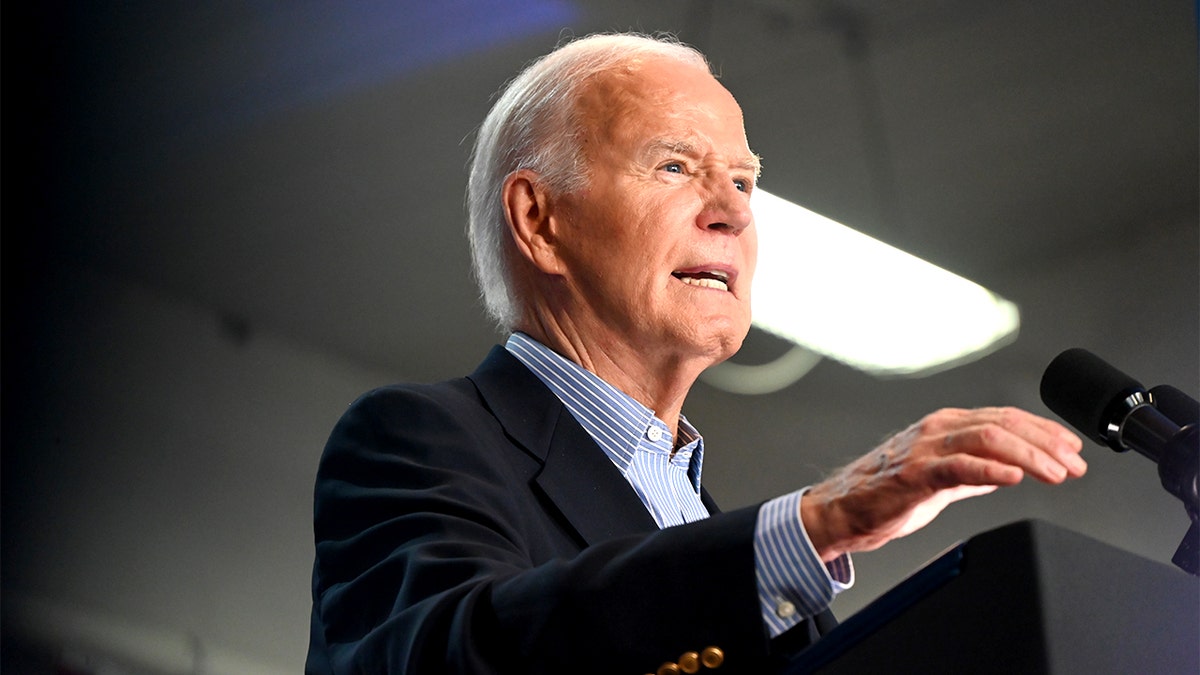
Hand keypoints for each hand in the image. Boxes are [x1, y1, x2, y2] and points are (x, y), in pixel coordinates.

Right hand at [800, 407, 1085, 561]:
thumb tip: (1010, 471)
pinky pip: (958, 466)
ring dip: (1029, 456)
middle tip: (1075, 465)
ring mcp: (924, 448)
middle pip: (1003, 424)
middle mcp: (937, 429)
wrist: (842, 510)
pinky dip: (990, 471)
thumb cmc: (885, 493)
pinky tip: (1014, 479)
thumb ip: (974, 471)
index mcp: (946, 425)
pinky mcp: (913, 473)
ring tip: (1055, 473)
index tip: (1074, 449)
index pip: (1006, 418)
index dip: (1045, 431)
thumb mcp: (940, 476)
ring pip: (987, 439)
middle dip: (1046, 444)